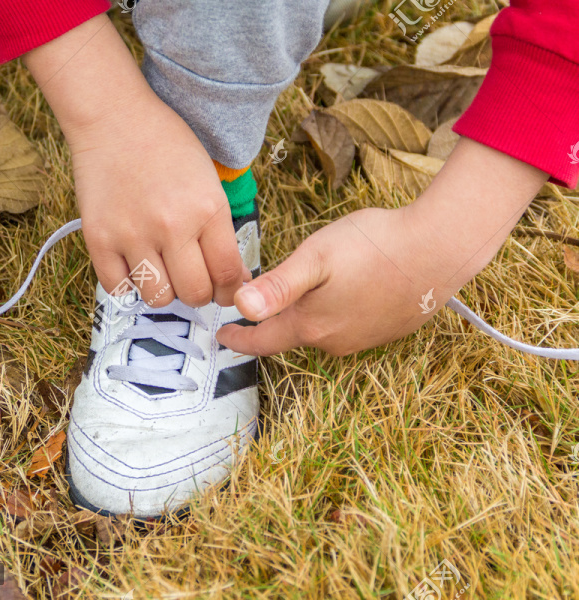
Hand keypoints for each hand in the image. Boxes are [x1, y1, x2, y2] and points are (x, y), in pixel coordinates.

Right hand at [25, 16, 246, 307]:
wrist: (113, 118)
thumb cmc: (165, 145)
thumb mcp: (207, 180)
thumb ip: (219, 229)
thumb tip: (232, 278)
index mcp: (207, 208)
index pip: (228, 273)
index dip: (230, 290)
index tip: (225, 289)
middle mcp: (172, 226)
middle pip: (195, 294)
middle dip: (199, 293)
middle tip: (193, 280)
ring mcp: (132, 235)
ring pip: (158, 298)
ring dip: (164, 291)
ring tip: (161, 271)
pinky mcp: (99, 239)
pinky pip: (118, 288)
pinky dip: (128, 284)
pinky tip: (133, 264)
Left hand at [217, 138, 548, 356]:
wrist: (441, 248)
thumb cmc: (374, 247)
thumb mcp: (315, 258)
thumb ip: (276, 286)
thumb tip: (239, 308)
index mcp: (311, 325)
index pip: (263, 342)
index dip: (238, 340)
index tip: (222, 337)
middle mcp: (335, 340)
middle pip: (291, 335)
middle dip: (270, 324)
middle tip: (254, 308)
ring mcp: (364, 338)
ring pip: (320, 331)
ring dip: (305, 317)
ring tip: (299, 295)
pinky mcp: (387, 328)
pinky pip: (347, 325)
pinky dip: (334, 313)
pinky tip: (343, 291)